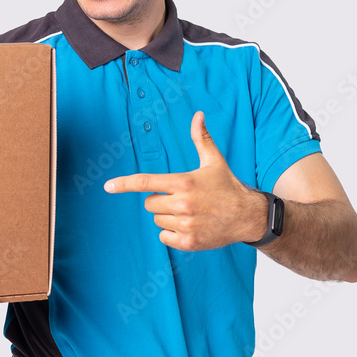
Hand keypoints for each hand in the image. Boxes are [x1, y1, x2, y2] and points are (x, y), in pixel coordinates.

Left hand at [103, 111, 266, 249]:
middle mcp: (183, 204)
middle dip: (160, 201)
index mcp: (184, 182)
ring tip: (190, 213)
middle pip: (149, 203)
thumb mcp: (214, 161)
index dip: (124, 184)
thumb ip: (201, 139)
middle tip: (182, 199)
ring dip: (168, 217)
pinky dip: (172, 233)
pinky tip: (190, 227)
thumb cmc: (227, 186)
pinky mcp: (189, 242)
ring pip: (157, 220)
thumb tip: (198, 115)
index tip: (107, 187)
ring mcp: (186, 224)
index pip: (146, 183)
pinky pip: (164, 237)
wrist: (248, 216)